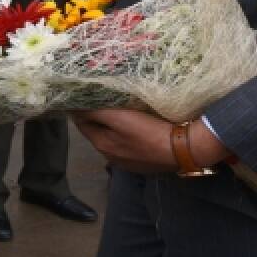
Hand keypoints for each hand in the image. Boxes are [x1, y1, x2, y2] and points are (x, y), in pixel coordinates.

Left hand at [72, 109, 228, 174]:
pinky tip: (137, 126)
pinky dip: (127, 134)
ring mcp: (128, 162)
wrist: (183, 149)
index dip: (80, 108)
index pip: (82, 124)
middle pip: (97, 131)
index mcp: (102, 145)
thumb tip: (74, 108)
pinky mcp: (143, 163)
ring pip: (114, 138)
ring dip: (113, 126)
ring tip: (119, 109)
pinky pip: (129, 145)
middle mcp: (111, 157)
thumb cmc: (148, 131)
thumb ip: (95, 112)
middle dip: (97, 116)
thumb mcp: (119, 117)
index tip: (83, 94)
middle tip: (102, 97)